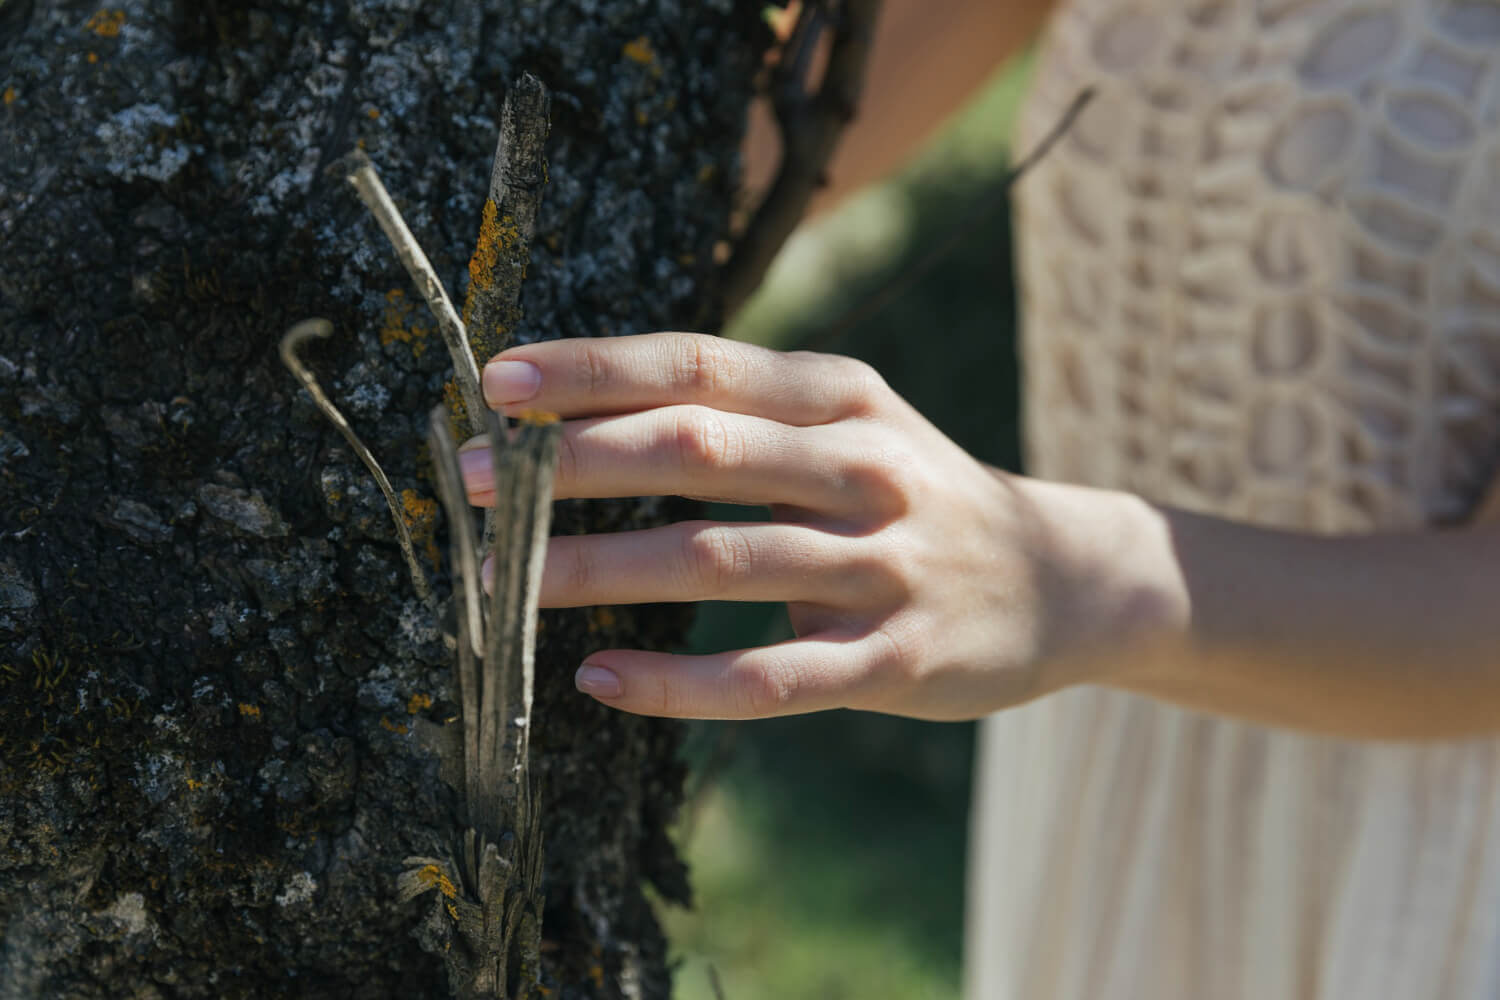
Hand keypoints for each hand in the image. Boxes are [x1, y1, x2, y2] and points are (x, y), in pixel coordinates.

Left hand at [459, 332, 1179, 719]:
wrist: (1066, 577)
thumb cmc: (917, 493)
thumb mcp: (852, 425)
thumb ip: (744, 415)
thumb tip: (585, 414)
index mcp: (841, 397)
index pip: (698, 367)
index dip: (594, 371)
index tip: (499, 382)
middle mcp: (864, 468)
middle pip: (697, 453)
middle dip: (571, 464)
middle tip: (471, 481)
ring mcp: (882, 567)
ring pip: (716, 563)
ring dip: (597, 570)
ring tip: (502, 587)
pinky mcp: (895, 659)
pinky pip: (769, 677)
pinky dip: (678, 682)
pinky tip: (600, 678)